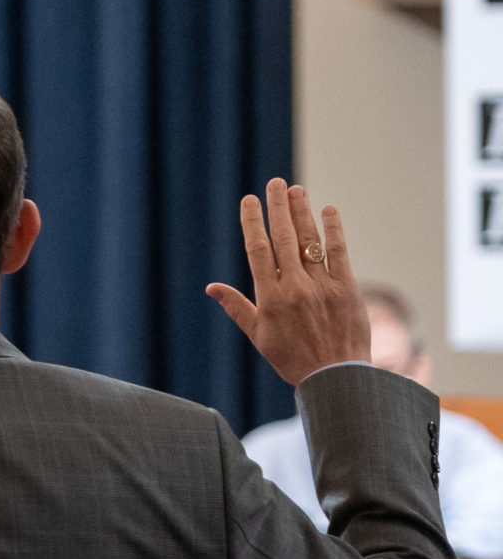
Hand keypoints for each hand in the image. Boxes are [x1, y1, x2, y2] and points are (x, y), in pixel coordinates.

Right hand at [206, 179, 370, 388]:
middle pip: (285, 238)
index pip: (258, 251)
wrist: (334, 374)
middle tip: (275, 183)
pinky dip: (333, 230)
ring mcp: (322, 285)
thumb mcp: (258, 335)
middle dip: (279, 208)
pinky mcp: (346, 287)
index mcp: (270, 299)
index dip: (253, 223)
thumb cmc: (291, 358)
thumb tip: (212, 288)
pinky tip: (328, 211)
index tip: (250, 201)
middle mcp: (295, 287)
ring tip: (296, 190)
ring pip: (310, 241)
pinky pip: (339, 252)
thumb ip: (237, 307)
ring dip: (302, 212)